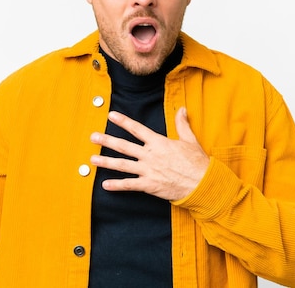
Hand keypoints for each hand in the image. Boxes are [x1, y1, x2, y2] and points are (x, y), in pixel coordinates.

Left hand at [89, 107, 209, 200]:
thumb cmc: (197, 162)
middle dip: (107, 141)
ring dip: (106, 162)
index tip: (111, 116)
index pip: (137, 129)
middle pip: (124, 146)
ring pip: (123, 165)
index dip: (123, 121)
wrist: (202, 183)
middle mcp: (150, 155)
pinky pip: (130, 185)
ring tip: (92, 160)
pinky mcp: (149, 185)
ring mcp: (148, 171)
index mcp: (159, 143)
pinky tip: (105, 185)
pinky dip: (117, 185)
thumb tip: (182, 109)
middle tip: (93, 137)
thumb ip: (182, 124)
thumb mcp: (189, 140)